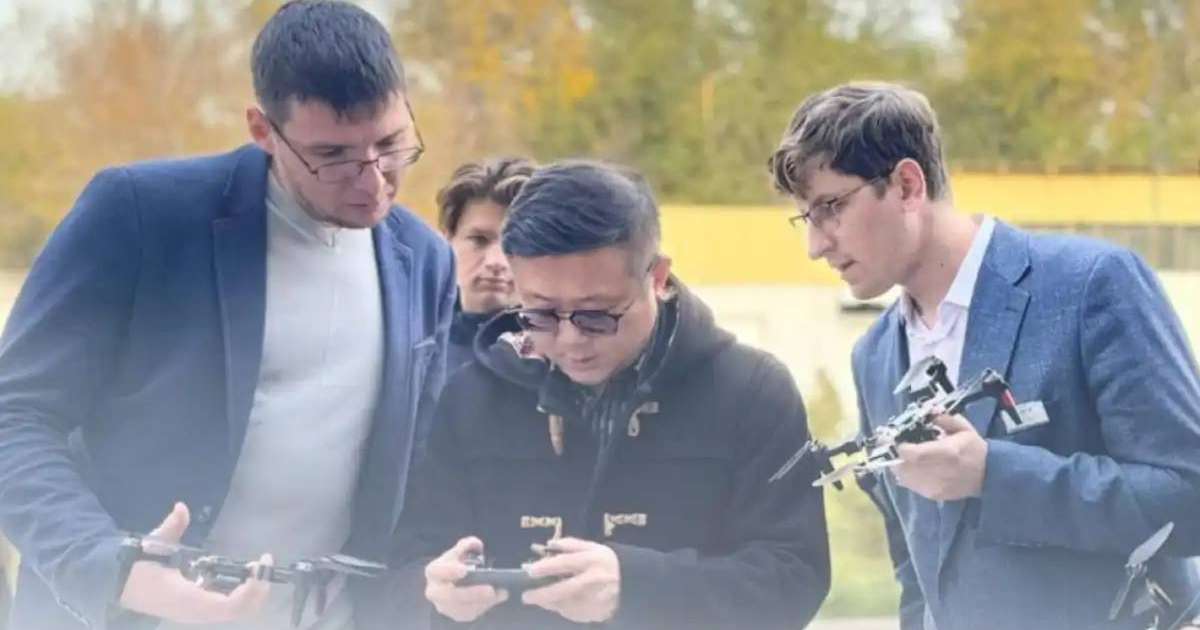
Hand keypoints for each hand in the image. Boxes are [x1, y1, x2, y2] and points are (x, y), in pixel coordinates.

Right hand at [119, 502, 272, 622]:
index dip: (251, 588)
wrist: (118, 586)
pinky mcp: (198, 610)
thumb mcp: (154, 545)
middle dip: (258, 591)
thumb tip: (181, 508)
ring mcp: (197, 614)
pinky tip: (245, 575)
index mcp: (188, 600)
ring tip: (259, 570)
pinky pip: (227, 607)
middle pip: (240, 612)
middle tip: (265, 566)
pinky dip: (242, 593)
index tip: (260, 565)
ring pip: (236, 612)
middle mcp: (196, 612)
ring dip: (253, 592)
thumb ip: (171, 527)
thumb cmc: (137, 567)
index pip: (229, 605)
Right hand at [424, 537, 507, 621]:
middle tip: (490, 590)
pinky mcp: (456, 614)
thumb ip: (467, 545)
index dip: (449, 571)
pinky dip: (485, 606)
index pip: (437, 571)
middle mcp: (435, 591)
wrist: (455, 579)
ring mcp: (444, 606)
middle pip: (449, 596)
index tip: (464, 570)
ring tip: (499, 592)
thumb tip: (475, 545)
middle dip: (471, 593)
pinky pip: (469, 614)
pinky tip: (497, 597)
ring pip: (461, 608)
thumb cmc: (457, 563)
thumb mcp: (461, 551)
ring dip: (482, 602)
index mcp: (434, 571)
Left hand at [522, 537, 619, 622]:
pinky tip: (556, 605)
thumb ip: (571, 545)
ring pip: (567, 605)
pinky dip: (563, 610)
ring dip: (550, 604)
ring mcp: (596, 599)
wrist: (633, 583)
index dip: (546, 567)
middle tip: (526, 596)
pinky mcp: (597, 613)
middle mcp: (594, 580)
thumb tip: (548, 544)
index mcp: (592, 560)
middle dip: (542, 594)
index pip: (565, 563)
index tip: (529, 571)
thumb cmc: (608, 562)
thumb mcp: (594, 547)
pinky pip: (574, 614)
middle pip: (564, 589)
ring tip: (540, 600)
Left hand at [893, 413, 988, 500]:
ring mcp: (935, 486)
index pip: (912, 453)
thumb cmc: (974, 449)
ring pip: (904, 479)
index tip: (900, 441)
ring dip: (899, 468)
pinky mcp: (935, 495)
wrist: (990, 475)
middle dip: (896, 457)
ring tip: (903, 459)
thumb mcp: (963, 428)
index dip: (901, 447)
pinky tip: (912, 470)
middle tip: (898, 450)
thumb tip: (929, 413)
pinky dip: (907, 478)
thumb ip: (944, 419)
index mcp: (945, 452)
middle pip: (904, 467)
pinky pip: (912, 487)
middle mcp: (938, 472)